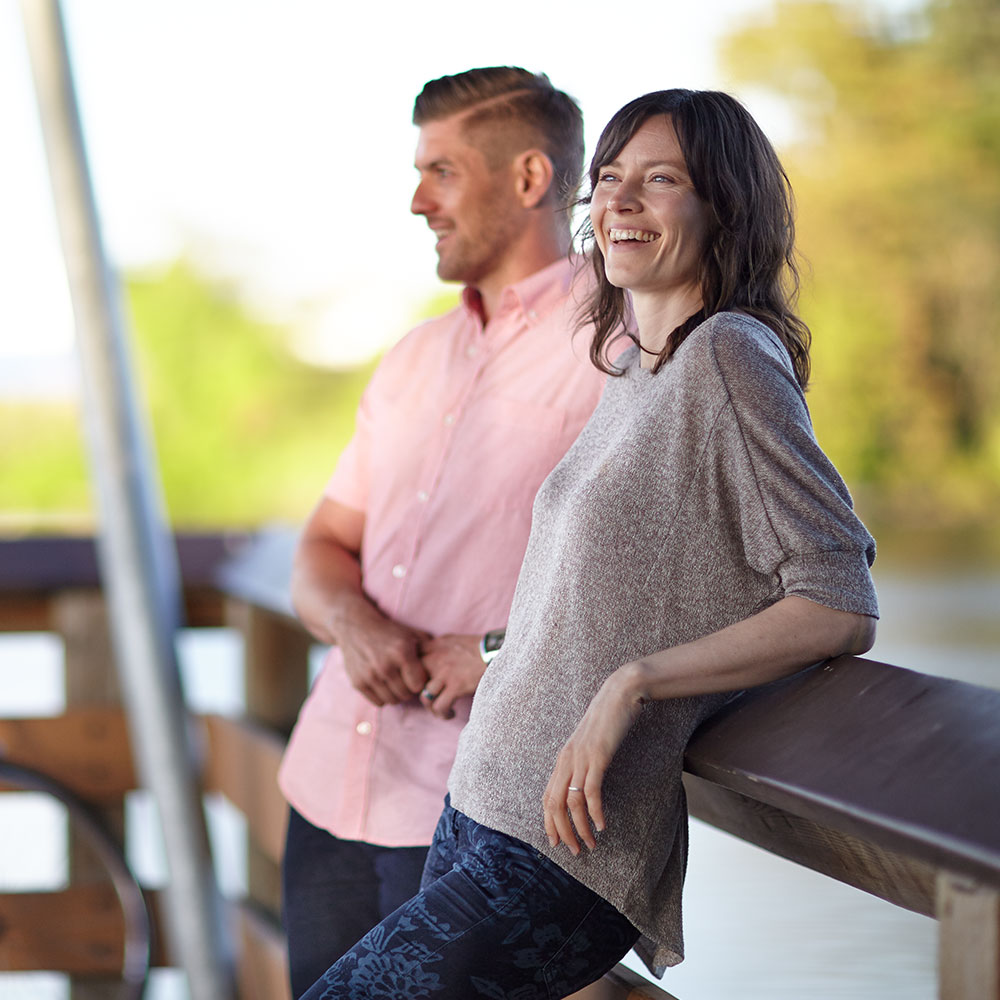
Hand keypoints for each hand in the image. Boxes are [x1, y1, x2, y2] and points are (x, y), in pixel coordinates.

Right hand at [336, 603, 430, 706]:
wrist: (355, 626)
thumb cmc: (388, 632)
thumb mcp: (411, 634)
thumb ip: (430, 648)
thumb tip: (447, 665)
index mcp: (402, 652)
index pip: (419, 685)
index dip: (420, 681)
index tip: (418, 674)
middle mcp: (385, 665)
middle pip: (406, 695)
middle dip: (409, 689)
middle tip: (406, 679)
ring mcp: (370, 675)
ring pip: (393, 700)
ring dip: (397, 694)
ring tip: (396, 681)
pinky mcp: (358, 683)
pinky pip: (379, 702)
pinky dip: (383, 696)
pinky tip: (384, 683)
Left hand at [418, 634, 486, 719]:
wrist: (497, 651)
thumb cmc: (480, 647)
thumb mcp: (454, 640)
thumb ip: (439, 647)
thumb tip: (430, 657)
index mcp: (435, 645)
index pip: (410, 659)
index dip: (411, 673)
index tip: (419, 682)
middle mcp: (436, 658)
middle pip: (413, 679)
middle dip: (418, 692)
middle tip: (430, 698)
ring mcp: (444, 673)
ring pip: (425, 697)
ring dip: (432, 707)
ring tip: (441, 710)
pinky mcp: (455, 686)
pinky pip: (439, 706)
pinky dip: (443, 714)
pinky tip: (450, 713)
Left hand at [542, 665, 645, 854]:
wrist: (619, 694)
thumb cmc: (608, 720)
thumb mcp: (591, 745)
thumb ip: (584, 762)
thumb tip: (585, 784)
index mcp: (563, 759)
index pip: (548, 797)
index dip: (549, 822)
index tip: (557, 842)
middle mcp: (567, 760)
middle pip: (554, 804)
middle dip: (562, 831)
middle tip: (574, 851)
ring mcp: (581, 758)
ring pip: (572, 802)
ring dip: (580, 827)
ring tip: (591, 844)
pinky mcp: (597, 756)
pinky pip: (591, 791)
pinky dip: (594, 812)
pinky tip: (602, 824)